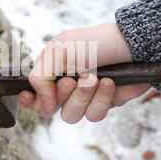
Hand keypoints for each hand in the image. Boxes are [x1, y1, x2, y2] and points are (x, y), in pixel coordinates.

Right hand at [18, 23, 150, 122]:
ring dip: (82, 97)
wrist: (133, 47)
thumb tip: (42, 102)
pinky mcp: (101, 104)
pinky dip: (101, 100)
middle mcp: (64, 87)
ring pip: (71, 115)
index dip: (29, 99)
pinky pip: (93, 116)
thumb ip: (40, 76)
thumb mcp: (60, 51)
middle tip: (72, 80)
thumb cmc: (95, 43)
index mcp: (51, 72)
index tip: (28, 97)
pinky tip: (109, 84)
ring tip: (94, 78)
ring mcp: (83, 97)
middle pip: (48, 110)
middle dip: (62, 95)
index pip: (32, 94)